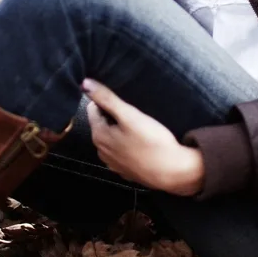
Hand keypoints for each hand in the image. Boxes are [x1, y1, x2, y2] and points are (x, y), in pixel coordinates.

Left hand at [83, 79, 204, 196]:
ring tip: (139, 127)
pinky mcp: (126, 171)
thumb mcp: (130, 115)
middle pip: (102, 125)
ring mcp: (113, 164)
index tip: (122, 101)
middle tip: (133, 113)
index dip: (106, 101)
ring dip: (120, 131)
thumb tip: (85, 83)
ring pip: (112, 139)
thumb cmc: (152, 142)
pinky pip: (122, 152)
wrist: (172, 172)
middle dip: (113, 116)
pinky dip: (128, 146)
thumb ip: (107, 98)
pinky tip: (142, 143)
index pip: (92, 110)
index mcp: (99, 136)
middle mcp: (101, 152)